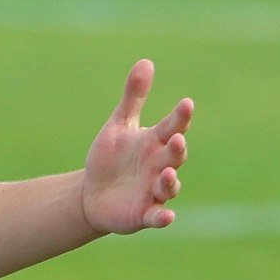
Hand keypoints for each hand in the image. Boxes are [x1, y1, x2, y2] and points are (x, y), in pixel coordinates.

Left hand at [81, 60, 193, 234]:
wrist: (92, 193)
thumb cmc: (111, 157)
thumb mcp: (119, 125)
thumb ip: (134, 97)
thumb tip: (146, 61)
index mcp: (156, 143)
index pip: (173, 127)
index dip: (180, 117)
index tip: (186, 103)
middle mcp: (160, 166)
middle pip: (175, 157)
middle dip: (177, 149)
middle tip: (176, 139)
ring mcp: (154, 191)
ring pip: (169, 186)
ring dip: (170, 182)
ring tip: (167, 174)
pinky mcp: (144, 214)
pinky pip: (157, 217)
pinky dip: (163, 218)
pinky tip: (167, 217)